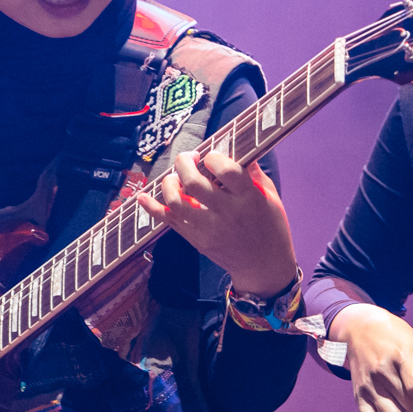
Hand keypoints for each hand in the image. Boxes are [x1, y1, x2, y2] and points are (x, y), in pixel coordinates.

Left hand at [135, 149, 297, 297]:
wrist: (263, 265)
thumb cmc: (270, 226)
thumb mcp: (269, 195)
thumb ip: (251, 171)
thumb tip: (235, 146)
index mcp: (249, 199)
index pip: (226, 171)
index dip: (214, 157)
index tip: (212, 156)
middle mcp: (226, 214)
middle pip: (194, 183)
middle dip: (185, 163)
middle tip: (188, 158)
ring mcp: (208, 229)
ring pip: (176, 202)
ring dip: (169, 183)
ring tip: (175, 177)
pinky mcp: (196, 239)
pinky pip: (168, 221)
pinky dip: (152, 207)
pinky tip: (142, 196)